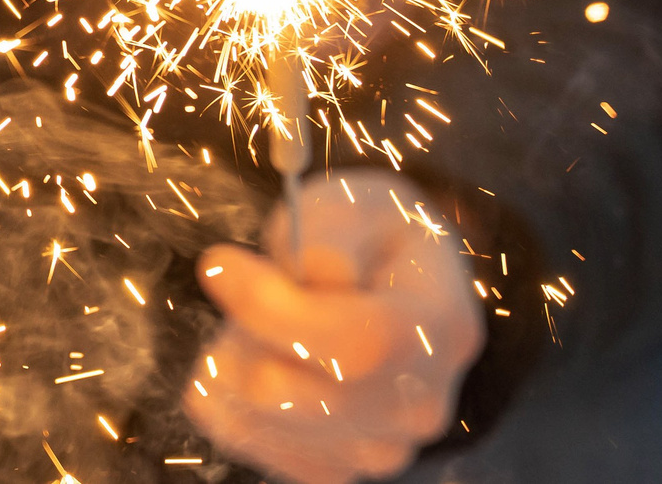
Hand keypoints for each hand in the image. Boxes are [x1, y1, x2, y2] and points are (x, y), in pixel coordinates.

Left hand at [183, 171, 484, 483]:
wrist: (395, 289)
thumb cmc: (370, 238)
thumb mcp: (358, 204)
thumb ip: (329, 232)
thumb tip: (307, 271)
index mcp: (443, 328)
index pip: (353, 344)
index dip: (269, 308)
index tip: (218, 264)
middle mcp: (421, 405)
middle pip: (291, 393)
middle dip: (243, 330)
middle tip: (244, 286)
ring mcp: (382, 448)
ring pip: (261, 420)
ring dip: (234, 361)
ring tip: (258, 321)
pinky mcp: (336, 469)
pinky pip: (249, 441)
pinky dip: (229, 396)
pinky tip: (253, 354)